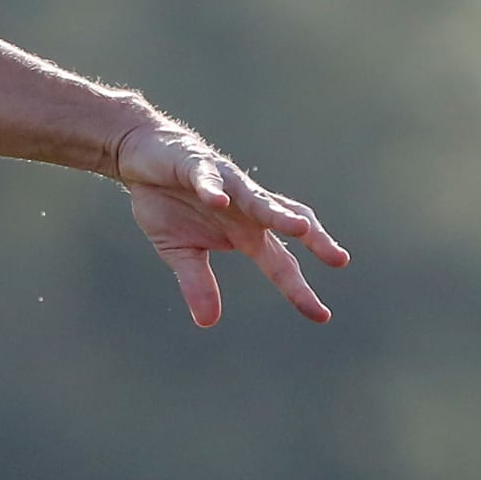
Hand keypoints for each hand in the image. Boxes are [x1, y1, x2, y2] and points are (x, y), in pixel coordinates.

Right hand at [114, 121, 348, 326]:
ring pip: (258, 198)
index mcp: (245, 233)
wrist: (141, 156)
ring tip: (299, 228)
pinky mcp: (197, 164)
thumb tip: (207, 323)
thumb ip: (197, 282)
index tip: (321, 315)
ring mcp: (225, 184)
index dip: (299, 288)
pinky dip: (213, 188)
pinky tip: (216, 201)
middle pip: (286, 223)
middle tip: (338, 258)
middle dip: (315, 241)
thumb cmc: (169, 202)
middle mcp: (245, 209)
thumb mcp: (180, 251)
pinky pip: (209, 178)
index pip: (280, 263)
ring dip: (277, 213)